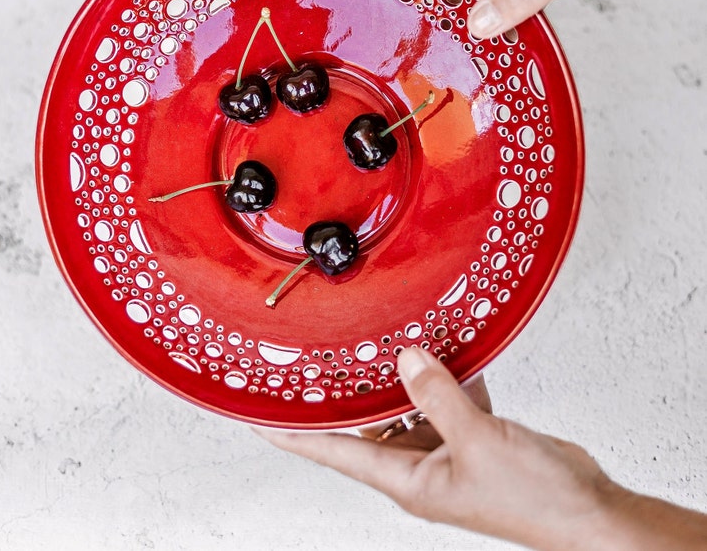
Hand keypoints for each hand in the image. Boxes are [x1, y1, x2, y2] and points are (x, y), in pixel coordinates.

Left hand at [256, 347, 706, 550]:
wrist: (591, 512)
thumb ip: (438, 396)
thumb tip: (405, 358)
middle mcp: (420, 464)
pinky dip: (444, 374)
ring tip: (381, 338)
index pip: (334, 452)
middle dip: (350, 390)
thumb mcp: (479, 441)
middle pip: (369, 422)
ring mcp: (445, 449)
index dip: (294, 435)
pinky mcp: (472, 434)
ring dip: (403, 374)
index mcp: (409, 479)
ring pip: (408, 403)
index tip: (258, 418)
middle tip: (321, 354)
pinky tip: (441, 347)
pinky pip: (445, 397)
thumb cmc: (537, 500)